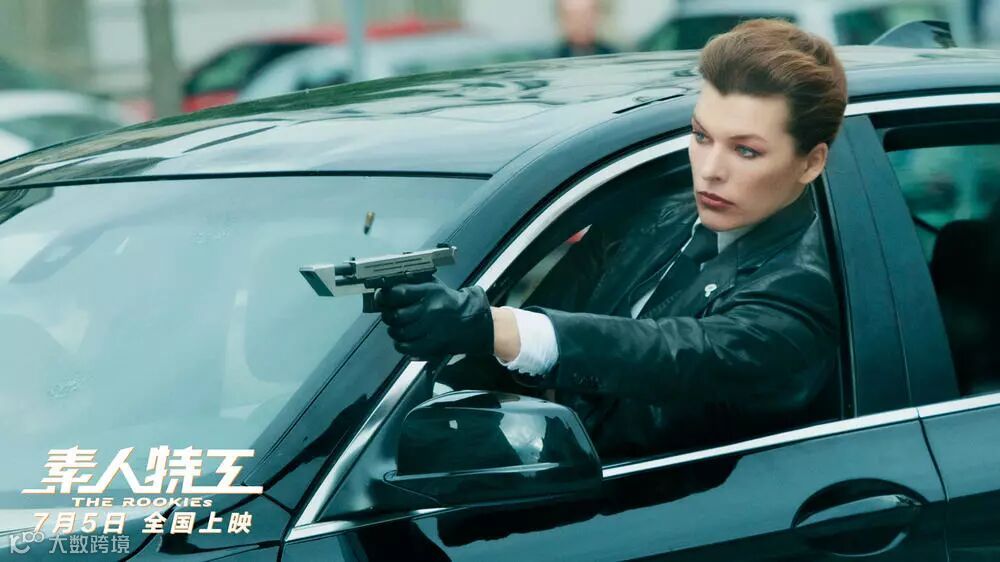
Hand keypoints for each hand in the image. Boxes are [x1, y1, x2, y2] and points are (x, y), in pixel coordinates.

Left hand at [375, 277, 493, 358]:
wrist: (473, 322)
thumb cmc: (449, 301)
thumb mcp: (434, 285)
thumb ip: (414, 284)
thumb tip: (388, 285)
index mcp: (430, 291)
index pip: (400, 292)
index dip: (385, 296)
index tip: (381, 297)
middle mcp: (430, 309)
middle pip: (396, 315)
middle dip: (387, 315)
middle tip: (388, 314)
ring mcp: (431, 328)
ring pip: (399, 332)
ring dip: (393, 330)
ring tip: (396, 327)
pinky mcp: (432, 344)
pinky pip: (407, 347)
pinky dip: (400, 344)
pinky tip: (402, 340)